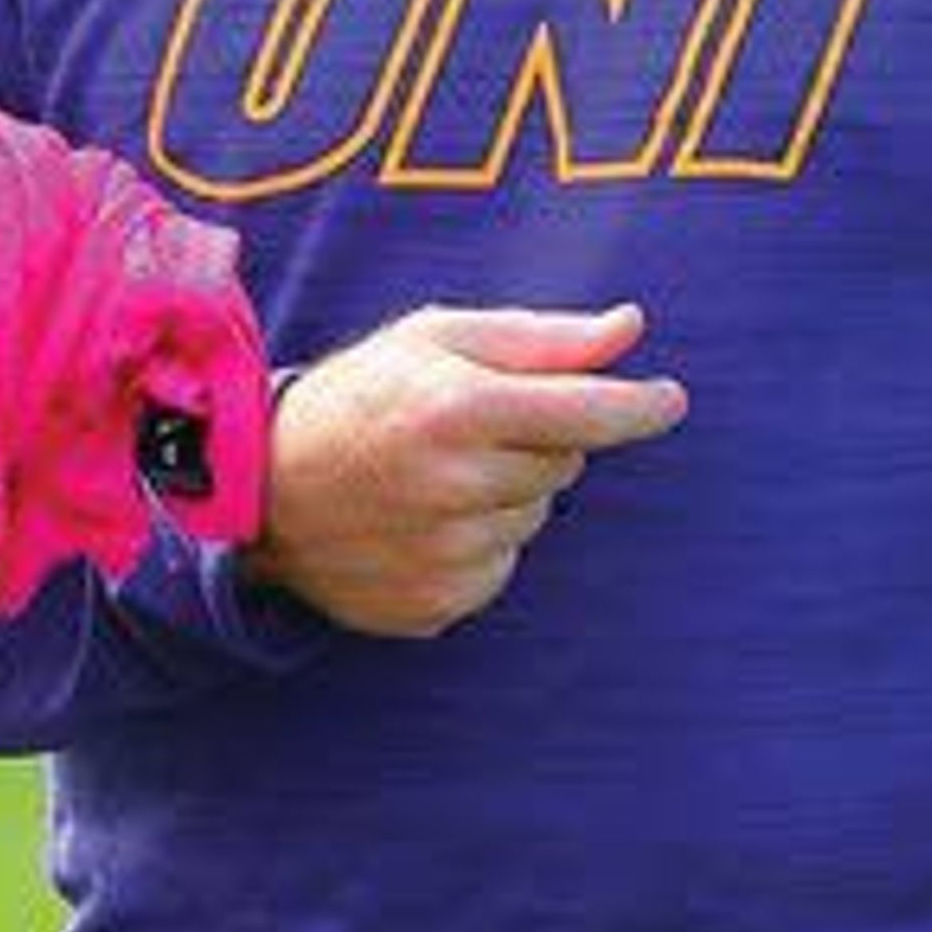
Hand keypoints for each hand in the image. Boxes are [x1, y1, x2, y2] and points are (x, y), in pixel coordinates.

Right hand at [246, 302, 686, 638]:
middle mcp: (456, 486)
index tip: (670, 398)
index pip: (590, 413)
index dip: (641, 406)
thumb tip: (632, 329)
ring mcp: (448, 553)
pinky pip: (502, 565)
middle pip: (565, 463)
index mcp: (459, 408)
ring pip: (534, 517)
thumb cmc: (360, 395)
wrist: (262, 487)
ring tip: (436, 474)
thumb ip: (543, 338)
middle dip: (539, 439)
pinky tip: (425, 520)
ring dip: (507, 493)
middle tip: (472, 425)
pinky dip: (480, 541)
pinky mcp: (439, 603)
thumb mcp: (438, 337)